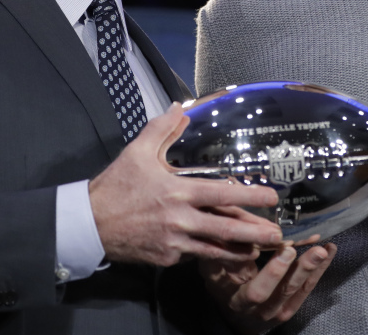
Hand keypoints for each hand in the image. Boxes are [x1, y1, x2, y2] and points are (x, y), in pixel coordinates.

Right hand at [88, 104, 281, 265]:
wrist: (89, 224)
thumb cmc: (116, 186)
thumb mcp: (138, 152)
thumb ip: (162, 129)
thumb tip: (180, 108)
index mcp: (178, 192)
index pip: (222, 194)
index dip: (249, 196)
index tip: (271, 196)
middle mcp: (180, 220)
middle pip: (226, 229)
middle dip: (255, 233)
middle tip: (278, 235)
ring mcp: (174, 243)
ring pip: (215, 250)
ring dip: (240, 252)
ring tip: (260, 251)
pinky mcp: (166, 259)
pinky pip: (194, 257)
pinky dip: (210, 257)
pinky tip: (225, 255)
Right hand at [200, 241, 336, 334]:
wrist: (238, 317)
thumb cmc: (225, 287)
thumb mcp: (214, 275)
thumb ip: (220, 259)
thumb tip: (227, 236)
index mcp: (240, 300)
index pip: (257, 290)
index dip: (272, 271)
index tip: (283, 248)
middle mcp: (262, 308)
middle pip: (282, 290)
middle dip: (296, 268)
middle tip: (306, 247)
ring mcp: (279, 309)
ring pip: (298, 288)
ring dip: (312, 267)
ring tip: (322, 248)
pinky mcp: (292, 306)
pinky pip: (308, 288)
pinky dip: (320, 269)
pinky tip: (329, 251)